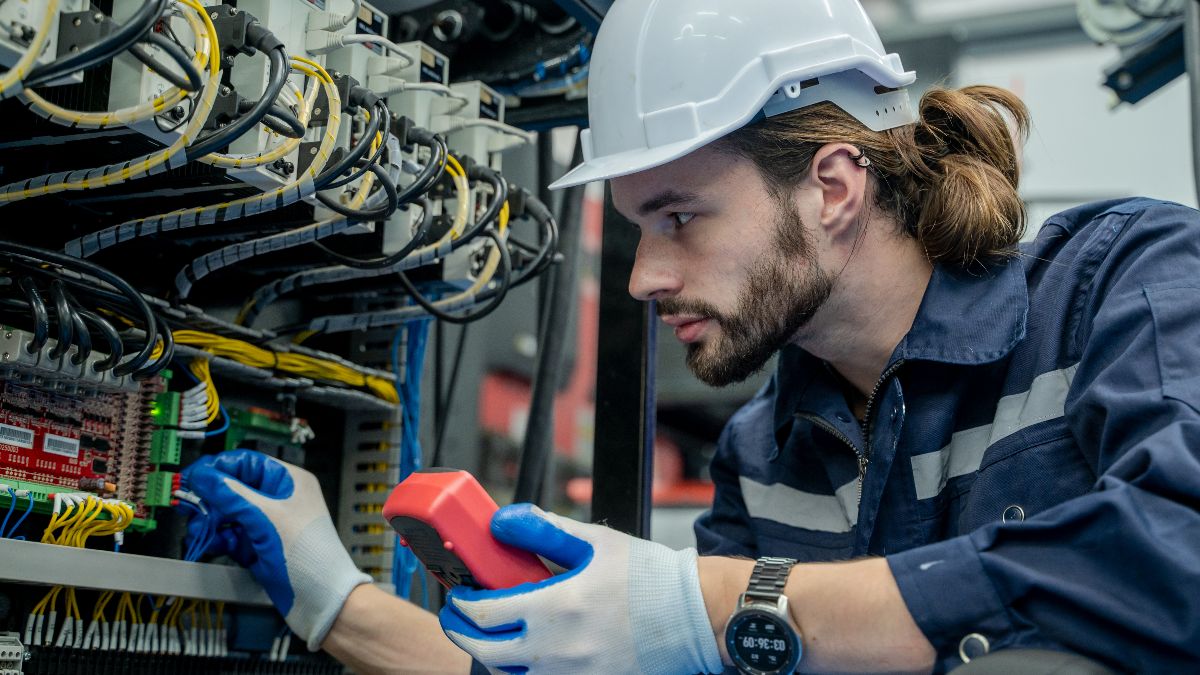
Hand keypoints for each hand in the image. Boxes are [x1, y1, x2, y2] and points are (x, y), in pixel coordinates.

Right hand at [182, 450, 370, 648]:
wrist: (319, 599)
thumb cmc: (308, 555)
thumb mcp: (264, 517)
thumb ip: (230, 494)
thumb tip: (203, 475)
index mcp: (289, 481)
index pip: (246, 463)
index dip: (217, 468)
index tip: (192, 477)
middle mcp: (280, 499)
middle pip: (234, 488)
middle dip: (211, 500)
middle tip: (190, 508)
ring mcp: (270, 523)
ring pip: (230, 514)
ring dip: (212, 522)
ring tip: (201, 530)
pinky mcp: (261, 546)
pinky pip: (233, 535)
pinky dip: (221, 539)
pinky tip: (214, 544)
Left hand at [439, 504, 722, 673]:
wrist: (693, 617)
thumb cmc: (648, 578)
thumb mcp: (595, 541)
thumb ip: (543, 530)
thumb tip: (502, 521)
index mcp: (557, 606)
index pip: (484, 612)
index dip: (462, 603)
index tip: (459, 593)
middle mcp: (557, 649)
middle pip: (486, 650)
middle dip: (464, 631)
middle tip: (460, 615)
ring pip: (508, 673)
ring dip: (492, 653)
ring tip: (493, 631)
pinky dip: (523, 670)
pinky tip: (528, 650)